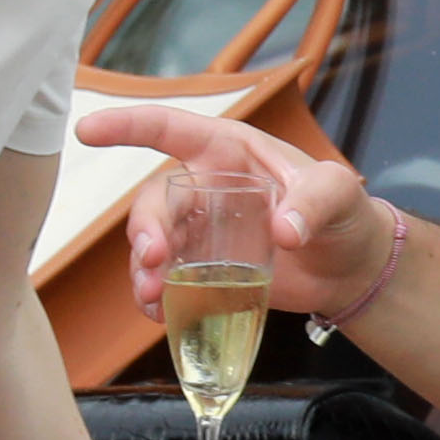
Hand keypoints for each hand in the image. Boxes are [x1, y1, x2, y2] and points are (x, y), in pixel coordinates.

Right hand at [71, 99, 392, 325]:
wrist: (351, 267)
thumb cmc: (344, 214)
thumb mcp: (339, 194)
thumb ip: (316, 201)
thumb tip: (284, 229)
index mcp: (229, 152)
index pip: (169, 129)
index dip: (127, 126)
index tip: (89, 130)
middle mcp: (206, 188)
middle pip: (156, 201)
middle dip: (145, 228)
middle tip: (155, 258)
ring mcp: (202, 232)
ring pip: (153, 243)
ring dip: (144, 268)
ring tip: (152, 295)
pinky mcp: (205, 271)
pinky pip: (167, 280)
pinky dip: (156, 296)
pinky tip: (160, 313)